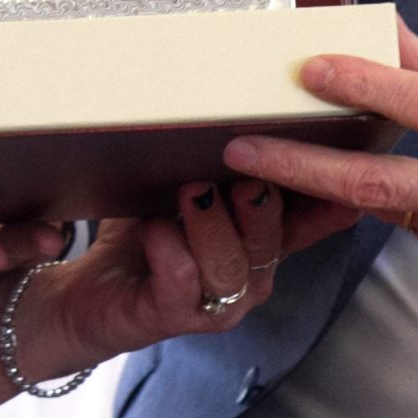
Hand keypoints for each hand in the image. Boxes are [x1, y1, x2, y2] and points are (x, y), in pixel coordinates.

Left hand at [8, 181, 350, 378]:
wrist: (92, 293)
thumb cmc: (147, 235)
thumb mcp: (187, 188)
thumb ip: (220, 161)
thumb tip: (235, 102)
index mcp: (262, 243)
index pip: (311, 221)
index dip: (325, 196)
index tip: (323, 156)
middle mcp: (250, 277)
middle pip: (271, 241)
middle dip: (260, 203)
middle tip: (241, 168)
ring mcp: (216, 303)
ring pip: (229, 265)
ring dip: (210, 224)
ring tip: (191, 191)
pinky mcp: (173, 315)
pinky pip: (181, 281)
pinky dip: (168, 248)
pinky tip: (154, 225)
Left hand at [220, 19, 417, 325]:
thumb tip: (388, 34)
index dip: (365, 85)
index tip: (310, 68)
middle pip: (382, 182)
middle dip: (302, 166)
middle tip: (242, 148)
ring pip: (389, 209)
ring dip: (328, 186)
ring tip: (271, 161)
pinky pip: (415, 229)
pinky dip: (385, 204)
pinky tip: (357, 186)